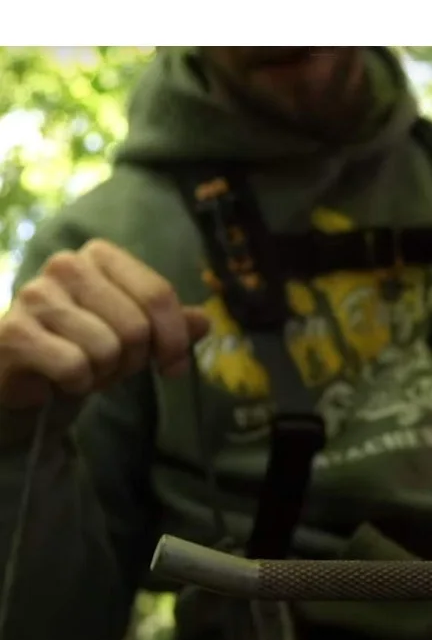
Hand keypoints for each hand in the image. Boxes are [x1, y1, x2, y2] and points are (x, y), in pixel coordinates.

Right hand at [0, 239, 209, 409]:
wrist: (26, 373)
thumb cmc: (86, 346)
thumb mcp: (137, 335)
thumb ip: (172, 326)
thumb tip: (205, 322)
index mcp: (101, 255)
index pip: (159, 294)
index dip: (175, 339)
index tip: (174, 366)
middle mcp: (66, 265)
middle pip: (136, 326)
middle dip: (135, 360)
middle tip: (115, 366)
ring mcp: (35, 296)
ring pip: (107, 348)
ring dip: (105, 373)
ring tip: (87, 369)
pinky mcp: (15, 333)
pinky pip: (75, 366)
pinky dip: (78, 384)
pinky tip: (63, 379)